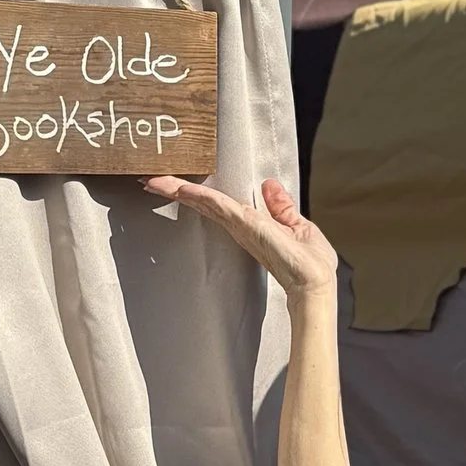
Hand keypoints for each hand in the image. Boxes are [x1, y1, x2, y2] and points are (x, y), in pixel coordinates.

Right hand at [142, 173, 340, 300]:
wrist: (314, 284)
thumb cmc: (309, 264)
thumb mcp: (297, 225)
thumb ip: (280, 206)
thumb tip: (269, 186)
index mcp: (252, 225)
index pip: (220, 206)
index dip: (199, 195)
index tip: (179, 185)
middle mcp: (241, 226)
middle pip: (205, 204)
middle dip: (179, 191)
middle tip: (152, 181)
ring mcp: (240, 226)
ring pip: (205, 203)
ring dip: (179, 191)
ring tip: (153, 181)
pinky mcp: (245, 225)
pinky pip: (217, 206)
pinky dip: (198, 196)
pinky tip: (180, 189)